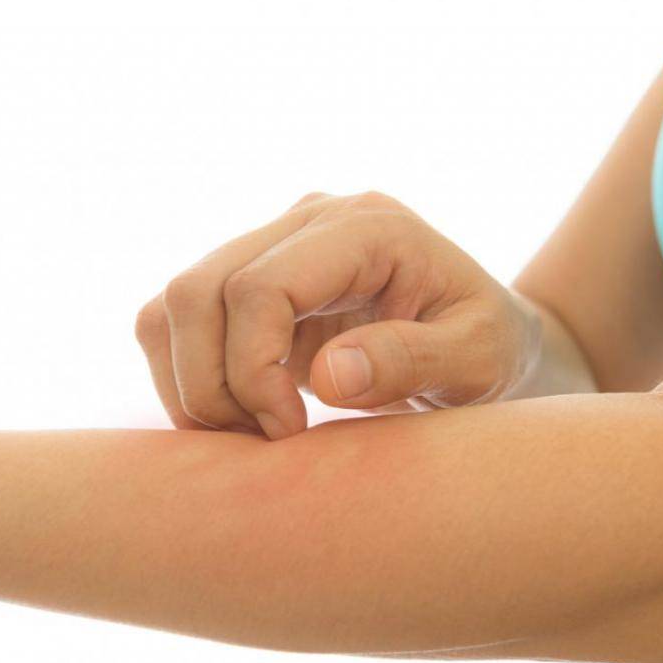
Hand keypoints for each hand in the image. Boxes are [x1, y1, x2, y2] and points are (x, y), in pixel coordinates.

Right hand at [135, 191, 542, 439]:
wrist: (484, 333)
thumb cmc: (489, 346)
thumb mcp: (476, 358)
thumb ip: (411, 360)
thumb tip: (327, 376)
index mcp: (367, 227)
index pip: (259, 286)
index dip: (252, 369)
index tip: (289, 431)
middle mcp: (308, 222)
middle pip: (197, 292)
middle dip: (209, 384)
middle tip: (265, 440)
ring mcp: (273, 245)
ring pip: (172, 305)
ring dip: (191, 383)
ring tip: (252, 431)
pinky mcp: (253, 281)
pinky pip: (179, 322)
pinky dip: (187, 376)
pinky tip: (241, 414)